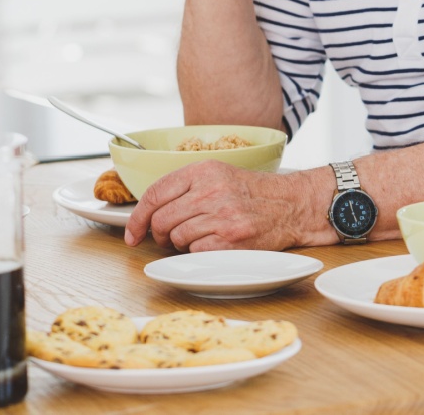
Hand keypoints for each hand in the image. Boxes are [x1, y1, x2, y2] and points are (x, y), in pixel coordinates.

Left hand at [123, 161, 331, 251]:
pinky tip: (214, 244)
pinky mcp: (231, 239)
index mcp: (203, 170)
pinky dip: (198, 253)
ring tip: (200, 237)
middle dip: (159, 235)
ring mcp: (221, 216)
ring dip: (181, 244)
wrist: (291, 204)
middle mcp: (210, 190)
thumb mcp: (218, 175)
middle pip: (161, 220)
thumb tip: (147, 215)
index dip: (137, 218)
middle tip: (168, 238)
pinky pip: (195, 252)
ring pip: (175, 238)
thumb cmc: (252, 193)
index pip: (155, 194)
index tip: (132, 234)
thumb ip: (184, 188)